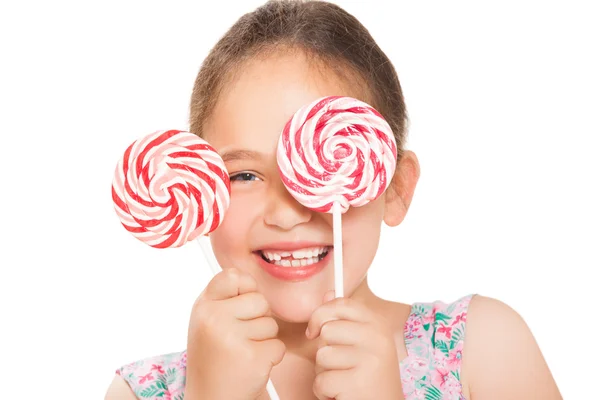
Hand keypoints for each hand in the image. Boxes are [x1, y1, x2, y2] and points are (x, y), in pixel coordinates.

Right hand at [184, 268, 284, 398]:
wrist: (212, 398)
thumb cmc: (214, 356)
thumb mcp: (207, 320)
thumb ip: (225, 297)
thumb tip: (250, 275)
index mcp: (203, 306)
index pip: (233, 275)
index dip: (245, 288)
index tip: (238, 306)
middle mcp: (214, 318)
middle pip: (260, 300)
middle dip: (258, 319)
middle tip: (239, 339)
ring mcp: (232, 337)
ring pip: (271, 324)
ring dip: (264, 339)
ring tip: (243, 352)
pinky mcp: (252, 357)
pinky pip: (278, 345)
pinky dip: (271, 356)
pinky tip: (251, 365)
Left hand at [306, 292, 404, 399]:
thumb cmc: (370, 376)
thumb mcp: (364, 343)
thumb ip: (345, 318)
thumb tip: (328, 294)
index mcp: (378, 324)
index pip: (342, 304)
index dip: (321, 315)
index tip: (315, 330)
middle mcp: (377, 338)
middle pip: (327, 330)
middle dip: (325, 349)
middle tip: (340, 364)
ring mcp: (369, 360)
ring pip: (321, 356)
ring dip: (325, 372)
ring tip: (343, 379)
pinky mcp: (357, 383)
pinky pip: (321, 380)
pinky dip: (325, 391)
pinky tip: (342, 393)